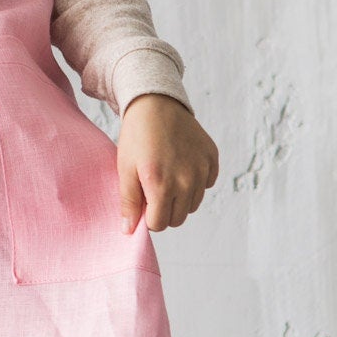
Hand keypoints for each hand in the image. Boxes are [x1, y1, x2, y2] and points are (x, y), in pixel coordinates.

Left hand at [117, 93, 218, 232]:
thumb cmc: (136, 137)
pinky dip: (195, 182)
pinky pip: (206, 185)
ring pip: (193, 205)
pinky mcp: (212, 159)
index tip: (143, 202)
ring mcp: (202, 169)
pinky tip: (182, 165)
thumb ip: (128, 203)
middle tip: (154, 190)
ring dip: (180, 198)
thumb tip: (129, 231)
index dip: (148, 217)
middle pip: (177, 218)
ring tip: (167, 177)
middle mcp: (186, 180)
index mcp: (161, 185)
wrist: (156, 104)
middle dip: (164, 210)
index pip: (159, 224)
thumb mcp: (124, 169)